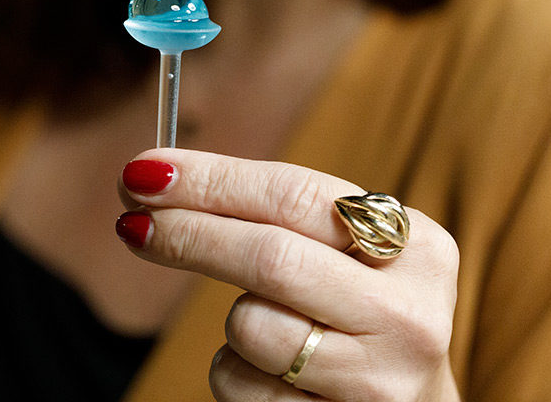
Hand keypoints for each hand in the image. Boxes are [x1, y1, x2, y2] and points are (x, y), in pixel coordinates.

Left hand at [116, 149, 460, 400]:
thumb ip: (272, 213)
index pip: (295, 195)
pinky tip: (276, 375)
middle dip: (190, 233)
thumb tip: (153, 177)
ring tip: (265, 329)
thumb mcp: (345, 255)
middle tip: (132, 220)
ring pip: (253, 327)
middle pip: (271, 256)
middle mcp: (410, 313)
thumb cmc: (356, 314)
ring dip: (233, 322)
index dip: (212, 180)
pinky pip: (246, 388)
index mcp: (419, 247)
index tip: (146, 171)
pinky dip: (236, 374)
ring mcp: (381, 381)